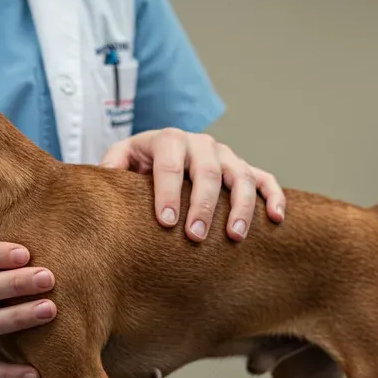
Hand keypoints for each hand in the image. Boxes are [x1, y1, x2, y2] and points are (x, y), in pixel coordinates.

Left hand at [100, 129, 285, 241]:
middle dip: (203, 206)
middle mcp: (200, 144)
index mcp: (167, 140)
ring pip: (241, 177)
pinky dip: (274, 196)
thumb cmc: (138, 164)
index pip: (169, 164)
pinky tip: (276, 219)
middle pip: (208, 172)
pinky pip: (266, 179)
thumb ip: (111, 167)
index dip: (168, 192)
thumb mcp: (120, 160)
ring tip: (235, 236)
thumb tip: (101, 182)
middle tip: (196, 237)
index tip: (166, 222)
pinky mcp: (245, 169)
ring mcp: (226, 156)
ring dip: (241, 207)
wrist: (161, 153)